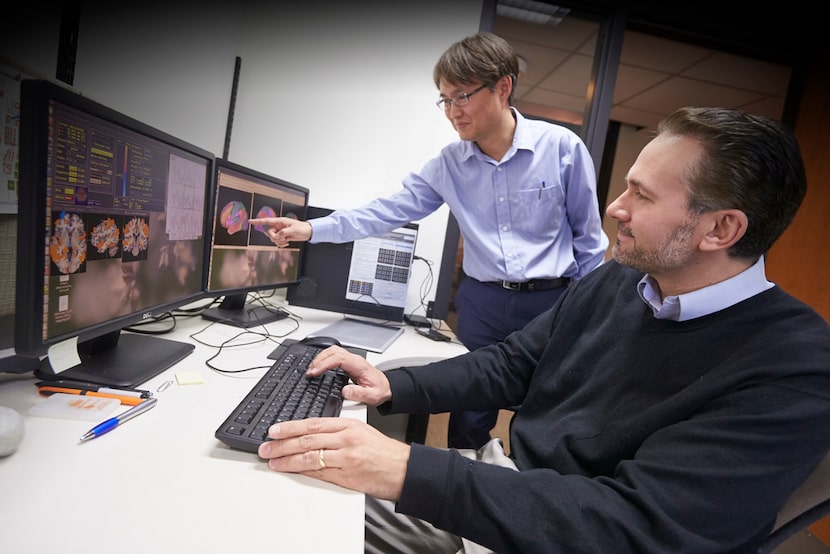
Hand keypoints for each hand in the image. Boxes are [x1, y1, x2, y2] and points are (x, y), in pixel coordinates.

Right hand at [248, 217, 311, 246]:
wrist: (308, 232)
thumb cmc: (302, 228)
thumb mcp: (293, 230)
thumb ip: (284, 232)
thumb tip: (277, 236)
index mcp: (280, 221)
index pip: (267, 221)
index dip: (258, 221)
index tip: (250, 221)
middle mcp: (278, 226)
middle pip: (269, 233)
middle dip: (275, 237)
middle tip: (284, 238)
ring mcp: (280, 231)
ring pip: (273, 238)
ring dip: (279, 241)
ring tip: (287, 239)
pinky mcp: (282, 237)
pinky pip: (277, 242)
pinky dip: (281, 244)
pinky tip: (287, 242)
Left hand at [258, 416, 409, 499]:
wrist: (403, 469)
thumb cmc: (383, 451)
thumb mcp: (361, 431)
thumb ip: (337, 430)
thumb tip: (311, 434)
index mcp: (348, 425)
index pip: (313, 424)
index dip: (291, 427)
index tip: (275, 429)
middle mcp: (346, 439)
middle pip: (307, 439)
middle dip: (282, 443)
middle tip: (266, 446)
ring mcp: (345, 458)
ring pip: (309, 456)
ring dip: (286, 459)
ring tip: (272, 460)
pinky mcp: (346, 476)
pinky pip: (318, 472)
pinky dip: (301, 471)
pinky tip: (290, 470)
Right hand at [307, 346, 391, 406]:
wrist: (387, 388)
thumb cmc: (379, 390)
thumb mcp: (372, 396)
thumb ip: (359, 394)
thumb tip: (345, 391)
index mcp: (358, 365)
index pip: (338, 358)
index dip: (324, 364)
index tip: (315, 372)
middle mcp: (354, 360)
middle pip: (333, 351)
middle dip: (319, 360)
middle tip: (310, 372)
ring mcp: (351, 360)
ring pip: (332, 351)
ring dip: (320, 358)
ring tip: (312, 369)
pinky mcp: (348, 363)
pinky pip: (334, 355)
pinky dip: (324, 359)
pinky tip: (319, 367)